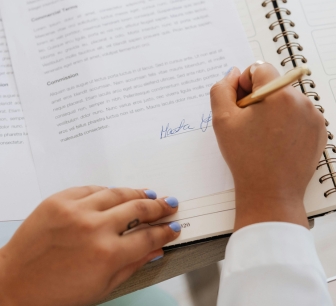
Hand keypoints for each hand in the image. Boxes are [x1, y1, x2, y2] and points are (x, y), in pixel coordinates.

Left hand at [0, 186, 179, 305]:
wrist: (13, 285)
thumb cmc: (55, 294)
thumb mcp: (102, 287)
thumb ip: (133, 265)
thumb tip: (156, 250)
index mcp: (107, 255)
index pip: (149, 238)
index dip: (165, 232)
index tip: (172, 227)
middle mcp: (94, 228)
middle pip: (138, 209)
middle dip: (158, 207)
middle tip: (168, 205)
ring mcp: (75, 210)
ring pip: (117, 193)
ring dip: (137, 193)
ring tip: (149, 195)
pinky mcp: (59, 200)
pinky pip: (91, 189)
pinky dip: (107, 191)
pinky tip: (116, 194)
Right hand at [210, 64, 326, 230]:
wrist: (270, 192)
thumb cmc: (245, 158)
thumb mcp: (222, 120)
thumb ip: (221, 89)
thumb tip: (234, 74)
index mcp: (278, 94)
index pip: (259, 68)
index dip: (244, 84)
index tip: (241, 106)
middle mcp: (302, 100)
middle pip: (273, 84)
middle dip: (258, 98)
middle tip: (249, 124)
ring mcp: (314, 116)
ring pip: (286, 99)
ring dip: (272, 109)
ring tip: (262, 135)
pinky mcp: (319, 130)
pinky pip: (298, 114)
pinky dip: (285, 121)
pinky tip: (276, 140)